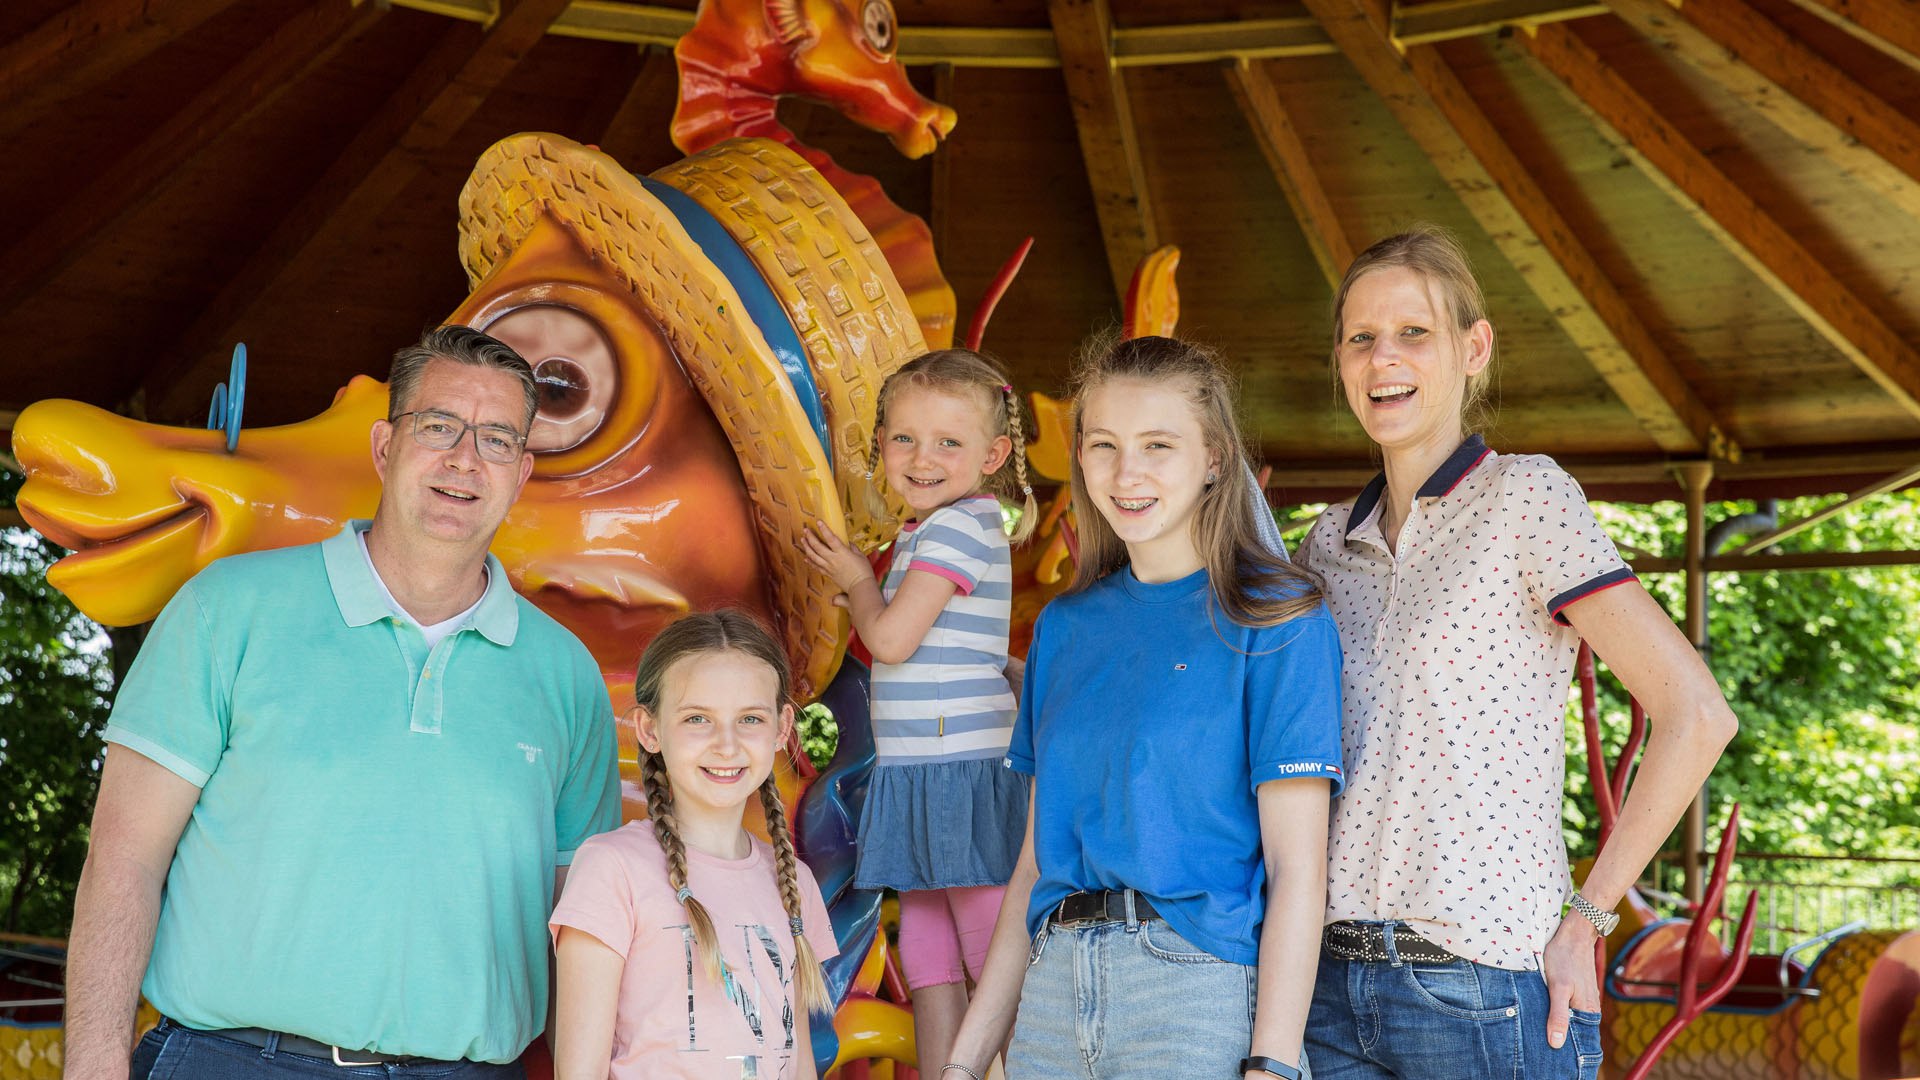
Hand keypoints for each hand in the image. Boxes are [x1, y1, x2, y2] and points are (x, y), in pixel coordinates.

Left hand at [800, 521, 874, 590]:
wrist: (860, 587)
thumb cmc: (864, 571)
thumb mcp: (860, 555)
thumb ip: (852, 547)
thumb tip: (846, 542)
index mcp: (842, 553)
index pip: (831, 538)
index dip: (824, 529)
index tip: (818, 522)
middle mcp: (833, 559)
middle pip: (818, 547)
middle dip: (810, 537)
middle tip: (805, 530)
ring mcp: (829, 567)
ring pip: (814, 556)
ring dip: (807, 548)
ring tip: (802, 540)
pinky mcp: (828, 574)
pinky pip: (816, 567)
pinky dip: (810, 562)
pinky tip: (806, 558)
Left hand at [1541, 911, 1603, 1048]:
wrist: (1574, 934)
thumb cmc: (1564, 958)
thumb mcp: (1558, 987)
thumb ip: (1558, 1015)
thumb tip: (1556, 1043)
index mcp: (1588, 1011)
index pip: (1579, 1041)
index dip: (1566, 1051)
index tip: (1551, 1060)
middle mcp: (1589, 1007)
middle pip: (1575, 1031)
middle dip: (1561, 1039)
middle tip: (1540, 1050)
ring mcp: (1584, 998)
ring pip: (1571, 1019)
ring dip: (1559, 1025)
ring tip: (1540, 1035)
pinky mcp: (1577, 990)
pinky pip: (1569, 1008)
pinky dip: (1559, 1013)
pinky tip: (1546, 1015)